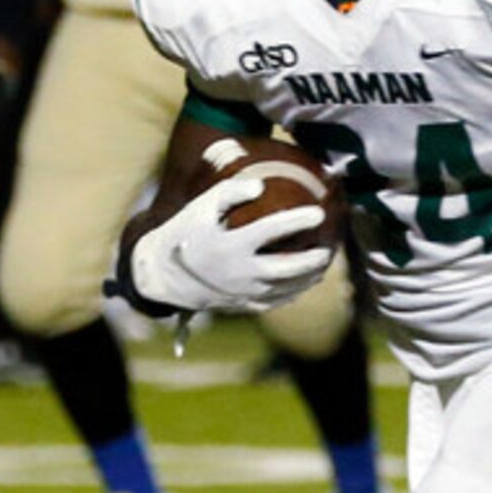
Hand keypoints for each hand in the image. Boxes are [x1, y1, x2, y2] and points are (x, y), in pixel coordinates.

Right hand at [128, 173, 331, 314]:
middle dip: (312, 260)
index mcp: (228, 245)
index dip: (296, 221)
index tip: (317, 212)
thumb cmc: (185, 233)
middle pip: (286, 269)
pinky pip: (274, 301)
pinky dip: (293, 292)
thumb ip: (230, 192)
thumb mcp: (201, 207)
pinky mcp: (241, 305)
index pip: (269, 231)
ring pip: (285, 289)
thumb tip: (262, 186)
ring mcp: (241, 292)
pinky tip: (304, 282)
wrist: (163, 275)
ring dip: (308, 278)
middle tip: (329, 249)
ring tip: (323, 263)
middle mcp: (238, 272)